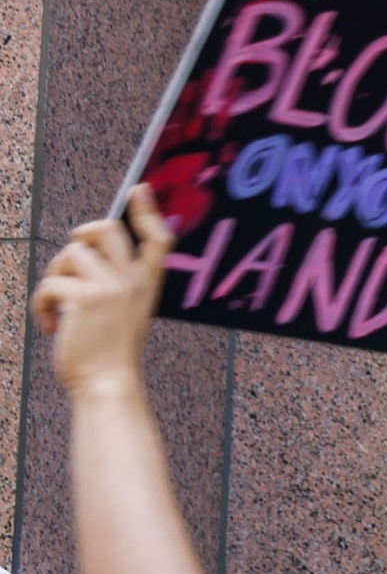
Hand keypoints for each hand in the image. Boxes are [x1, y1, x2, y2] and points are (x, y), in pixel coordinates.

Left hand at [35, 187, 170, 398]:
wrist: (108, 384)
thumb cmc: (110, 352)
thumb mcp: (124, 313)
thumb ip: (114, 284)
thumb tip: (82, 255)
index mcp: (146, 284)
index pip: (157, 238)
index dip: (147, 211)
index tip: (139, 189)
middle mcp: (133, 280)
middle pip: (106, 229)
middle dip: (80, 235)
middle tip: (72, 262)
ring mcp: (111, 287)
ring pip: (69, 254)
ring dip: (54, 278)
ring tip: (57, 307)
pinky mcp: (85, 299)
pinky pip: (50, 282)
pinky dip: (42, 304)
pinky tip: (50, 326)